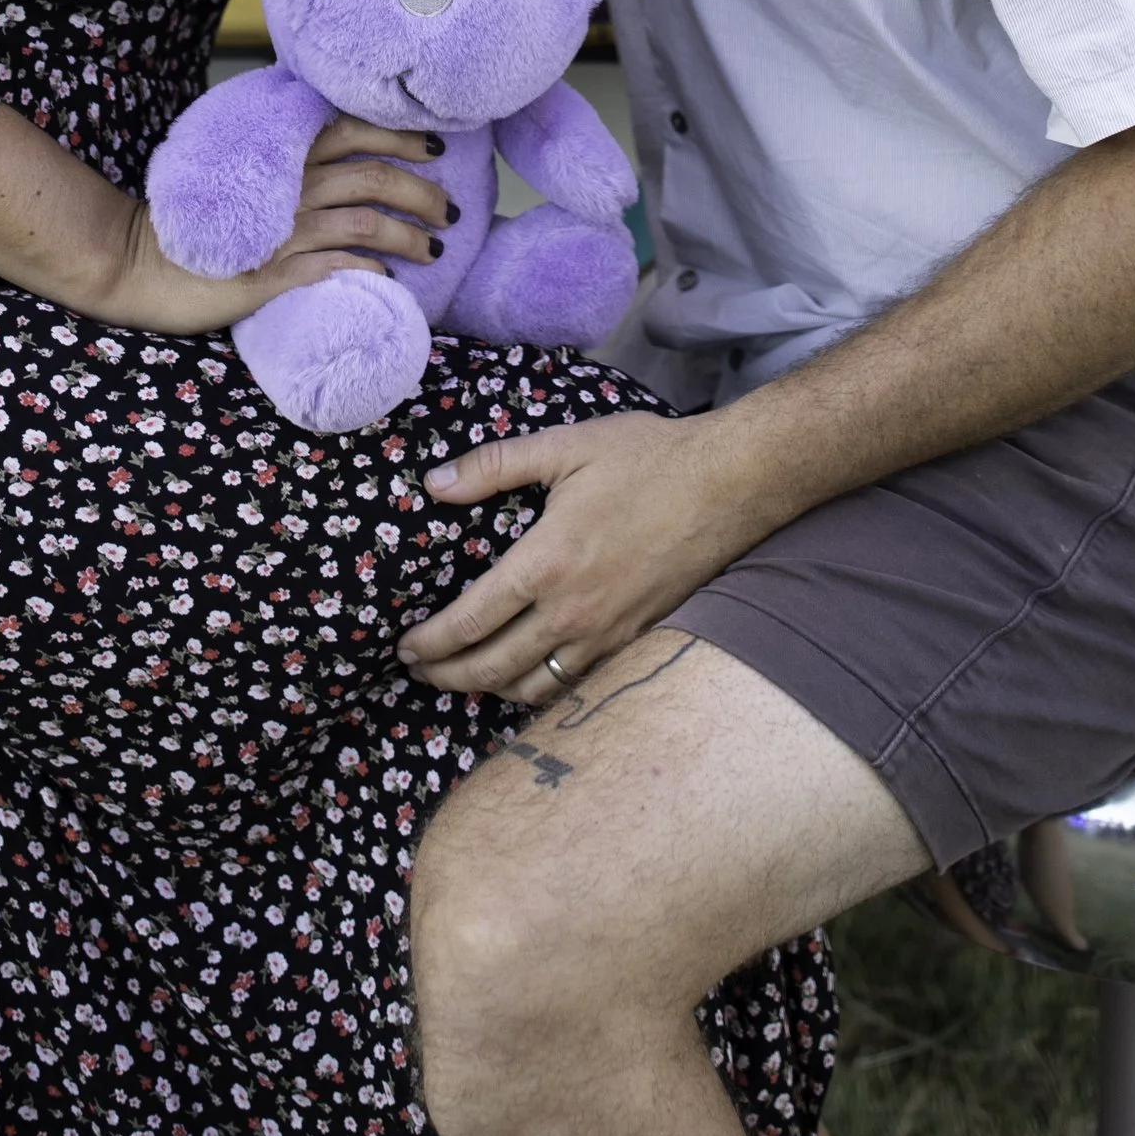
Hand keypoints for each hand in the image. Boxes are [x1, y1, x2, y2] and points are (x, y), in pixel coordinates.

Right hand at [115, 115, 450, 335]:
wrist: (134, 261)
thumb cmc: (190, 219)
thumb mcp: (237, 174)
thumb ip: (281, 160)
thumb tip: (335, 153)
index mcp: (278, 155)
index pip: (352, 129)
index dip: (400, 135)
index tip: (436, 147)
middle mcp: (286, 186)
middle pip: (372, 175)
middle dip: (420, 191)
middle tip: (449, 210)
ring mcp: (280, 229)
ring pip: (365, 222)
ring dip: (408, 235)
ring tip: (433, 248)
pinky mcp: (272, 273)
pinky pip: (336, 266)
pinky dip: (370, 268)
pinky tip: (388, 278)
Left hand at [399, 412, 763, 703]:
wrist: (730, 485)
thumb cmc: (648, 460)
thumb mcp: (566, 445)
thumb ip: (494, 465)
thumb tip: (433, 483)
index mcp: (546, 564)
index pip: (469, 622)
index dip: (429, 643)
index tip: (403, 646)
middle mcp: (572, 612)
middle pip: (491, 668)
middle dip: (446, 676)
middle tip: (418, 672)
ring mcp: (606, 634)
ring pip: (532, 687)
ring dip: (488, 690)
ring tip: (463, 679)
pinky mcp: (635, 640)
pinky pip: (573, 683)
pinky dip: (537, 690)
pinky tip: (524, 678)